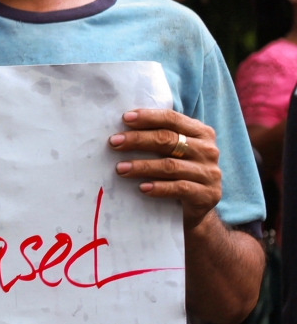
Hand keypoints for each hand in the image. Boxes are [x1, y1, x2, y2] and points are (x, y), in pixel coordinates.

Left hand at [109, 108, 220, 228]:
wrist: (197, 206)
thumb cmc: (178, 171)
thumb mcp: (173, 151)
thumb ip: (159, 136)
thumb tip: (123, 125)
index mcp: (201, 132)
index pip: (172, 119)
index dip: (148, 117)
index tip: (125, 118)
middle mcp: (208, 150)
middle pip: (169, 140)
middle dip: (138, 140)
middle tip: (114, 143)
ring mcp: (209, 173)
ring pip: (171, 165)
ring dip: (142, 166)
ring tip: (120, 169)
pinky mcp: (208, 194)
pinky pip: (180, 188)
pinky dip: (159, 187)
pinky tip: (142, 188)